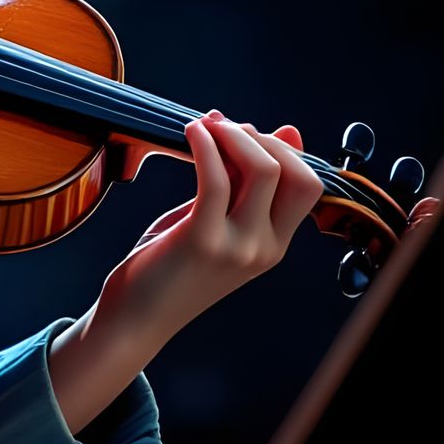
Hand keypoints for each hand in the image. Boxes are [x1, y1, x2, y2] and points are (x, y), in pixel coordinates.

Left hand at [100, 110, 324, 343]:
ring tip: (204, 125)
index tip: (243, 131)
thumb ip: (240, 184)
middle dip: (262, 138)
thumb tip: (283, 132)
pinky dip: (205, 146)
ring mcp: (238, 247)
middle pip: (297, 175)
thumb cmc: (168, 265)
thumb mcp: (213, 221)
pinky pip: (215, 178)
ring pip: (263, 169)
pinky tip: (189, 133)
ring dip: (232, 134)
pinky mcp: (202, 240)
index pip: (308, 186)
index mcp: (274, 245)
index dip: (281, 149)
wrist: (135, 318)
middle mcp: (266, 248)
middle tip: (223, 127)